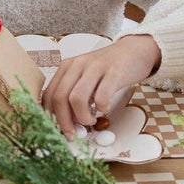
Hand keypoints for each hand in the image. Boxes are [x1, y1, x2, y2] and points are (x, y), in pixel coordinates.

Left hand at [42, 34, 161, 135]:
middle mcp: (77, 64)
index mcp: (67, 66)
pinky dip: (102, 108)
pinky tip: (105, 108)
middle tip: (74, 133)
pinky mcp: (113, 72)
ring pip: (77, 98)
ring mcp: (95, 67)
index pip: (50, 94)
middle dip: (64, 121)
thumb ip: (73, 93)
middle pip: (60, 97)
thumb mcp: (85, 76)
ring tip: (91, 121)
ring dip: (82, 117)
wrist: (133, 50)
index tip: (58, 130)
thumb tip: (66, 120)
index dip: (51, 116)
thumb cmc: (107, 68)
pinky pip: (102, 95)